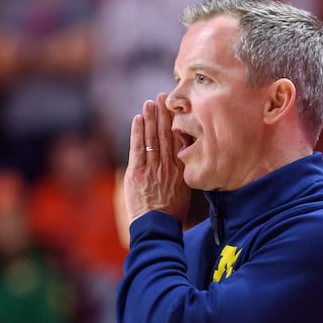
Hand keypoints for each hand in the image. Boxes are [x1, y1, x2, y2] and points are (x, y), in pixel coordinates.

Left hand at [124, 93, 190, 223]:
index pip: (178, 140)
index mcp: (181, 169)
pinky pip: (138, 147)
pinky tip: (138, 118)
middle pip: (166, 134)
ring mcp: (153, 168)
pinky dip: (138, 132)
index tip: (175, 109)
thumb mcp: (184, 190)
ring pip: (152, 137)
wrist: (157, 226)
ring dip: (151, 118)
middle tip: (163, 96)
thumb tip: (184, 159)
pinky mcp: (137, 172)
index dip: (176, 123)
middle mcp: (168, 166)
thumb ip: (182, 172)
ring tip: (150, 102)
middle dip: (164, 114)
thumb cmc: (171, 212)